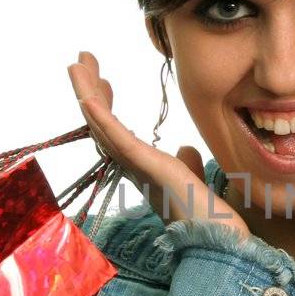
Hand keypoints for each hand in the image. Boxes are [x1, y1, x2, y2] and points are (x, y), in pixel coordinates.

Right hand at [68, 51, 249, 237]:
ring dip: (86, 93)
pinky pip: (118, 140)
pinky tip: (88, 98)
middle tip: (82, 60)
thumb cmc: (206, 213)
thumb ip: (185, 161)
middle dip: (91, 89)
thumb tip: (184, 146)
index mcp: (141, 167)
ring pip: (101, 126)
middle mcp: (132, 166)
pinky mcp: (148, 168)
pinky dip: (102, 119)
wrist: (218, 236)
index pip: (116, 130)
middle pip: (101, 123)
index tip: (106, 80)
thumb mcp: (193, 178)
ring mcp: (137, 167)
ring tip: (76, 64)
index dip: (107, 104)